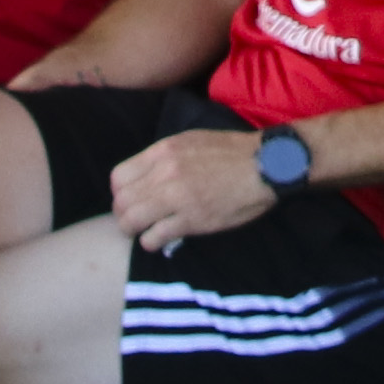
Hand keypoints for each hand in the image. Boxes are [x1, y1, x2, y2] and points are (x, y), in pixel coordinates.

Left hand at [108, 125, 278, 251]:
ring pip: (132, 220)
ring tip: (144, 232)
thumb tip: (146, 177)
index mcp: (163, 151)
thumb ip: (165, 158)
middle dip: (123, 215)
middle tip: (134, 221)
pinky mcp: (192, 220)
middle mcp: (164, 173)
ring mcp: (177, 197)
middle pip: (121, 202)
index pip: (118, 177)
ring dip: (134, 230)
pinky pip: (155, 236)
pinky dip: (152, 242)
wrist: (265, 165)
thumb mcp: (191, 141)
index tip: (130, 200)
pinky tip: (161, 240)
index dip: (120, 193)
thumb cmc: (232, 152)